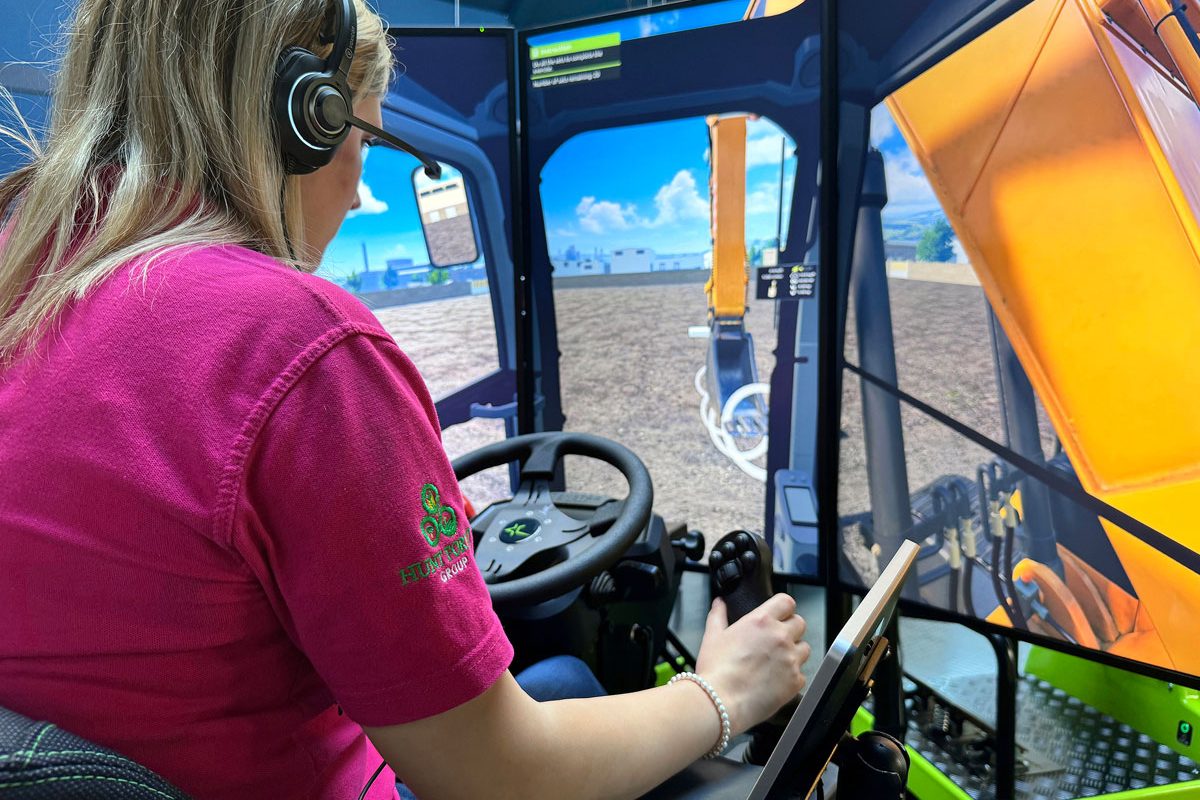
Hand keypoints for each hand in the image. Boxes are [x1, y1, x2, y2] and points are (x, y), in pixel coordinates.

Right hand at [694, 594, 810, 736]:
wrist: (721, 702)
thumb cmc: (716, 671)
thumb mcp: (712, 637)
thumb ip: (718, 616)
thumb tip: (719, 604)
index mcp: (761, 621)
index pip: (787, 602)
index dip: (783, 608)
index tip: (779, 616)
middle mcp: (780, 636)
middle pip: (800, 623)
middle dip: (790, 630)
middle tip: (775, 641)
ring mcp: (791, 659)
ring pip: (805, 648)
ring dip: (794, 652)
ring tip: (776, 663)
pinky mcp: (795, 681)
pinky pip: (801, 674)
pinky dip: (792, 677)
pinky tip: (775, 681)